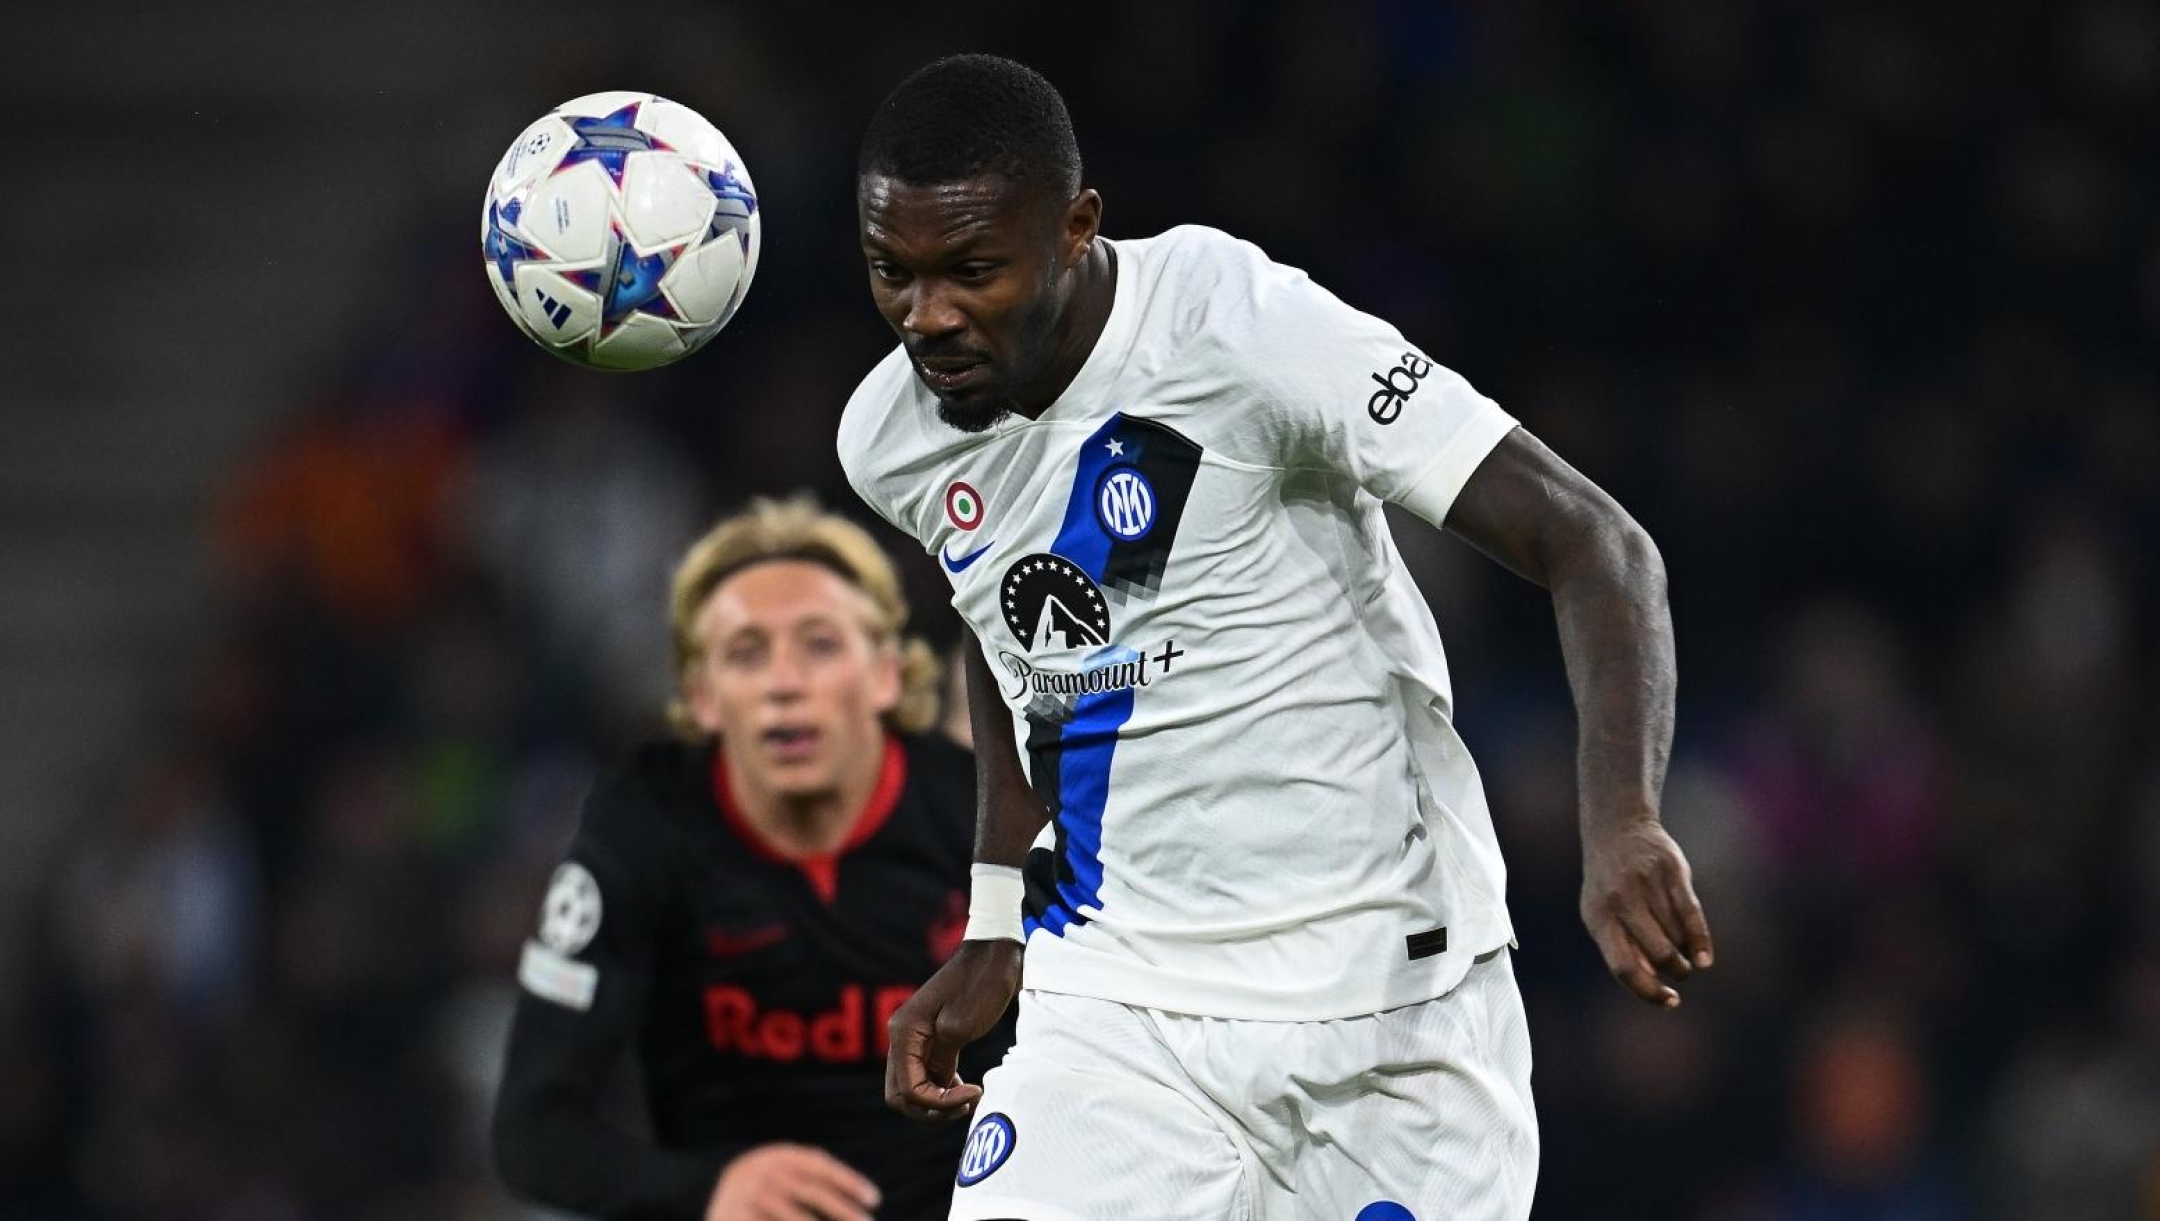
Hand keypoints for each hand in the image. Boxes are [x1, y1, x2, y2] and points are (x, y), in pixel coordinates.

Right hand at [705, 1144, 879, 1220]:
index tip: (874, 1199)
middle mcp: (762, 1171)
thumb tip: (861, 1192)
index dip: (849, 1181)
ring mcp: (747, 1195)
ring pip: (794, 1217)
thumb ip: (810, 1172)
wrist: (704, 1192)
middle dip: (843, 1210)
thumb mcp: (780, 1168)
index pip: (821, 1166)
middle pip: (812, 1192)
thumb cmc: (761, 1184)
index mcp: (778, 1155)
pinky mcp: (735, 1216)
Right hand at [884, 938, 1020, 1121]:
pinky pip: (927, 1075)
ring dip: (936, 1102)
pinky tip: (964, 1088)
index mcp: (904, 1032)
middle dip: (930, 1109)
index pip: (908, 1089)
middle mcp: (903, 1036)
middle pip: (901, 1094)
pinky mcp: (934, 1039)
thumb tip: (935, 1086)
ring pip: (914, 1087)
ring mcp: (917, 1038)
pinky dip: (942, 1089)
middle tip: (964, 1105)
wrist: (996, 955)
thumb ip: (941, 1061)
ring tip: (968, 1099)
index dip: (937, 1102)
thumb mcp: (960, 1027)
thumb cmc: (981, 986)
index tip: (972, 1094)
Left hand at [1580, 820, 1713, 1007]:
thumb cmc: (1609, 885)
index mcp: (1598, 917)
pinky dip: (1701, 940)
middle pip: (1657, 952)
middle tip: (1680, 971)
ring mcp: (1646, 884)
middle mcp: (1620, 900)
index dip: (1649, 991)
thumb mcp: (1601, 914)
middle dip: (1675, 969)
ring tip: (1678, 942)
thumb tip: (1651, 983)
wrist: (1617, 828)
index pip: (1623, 966)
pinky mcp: (1672, 871)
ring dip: (1683, 949)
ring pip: (1676, 934)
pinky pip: (1692, 914)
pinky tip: (1705, 958)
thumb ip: (1622, 948)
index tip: (1671, 1001)